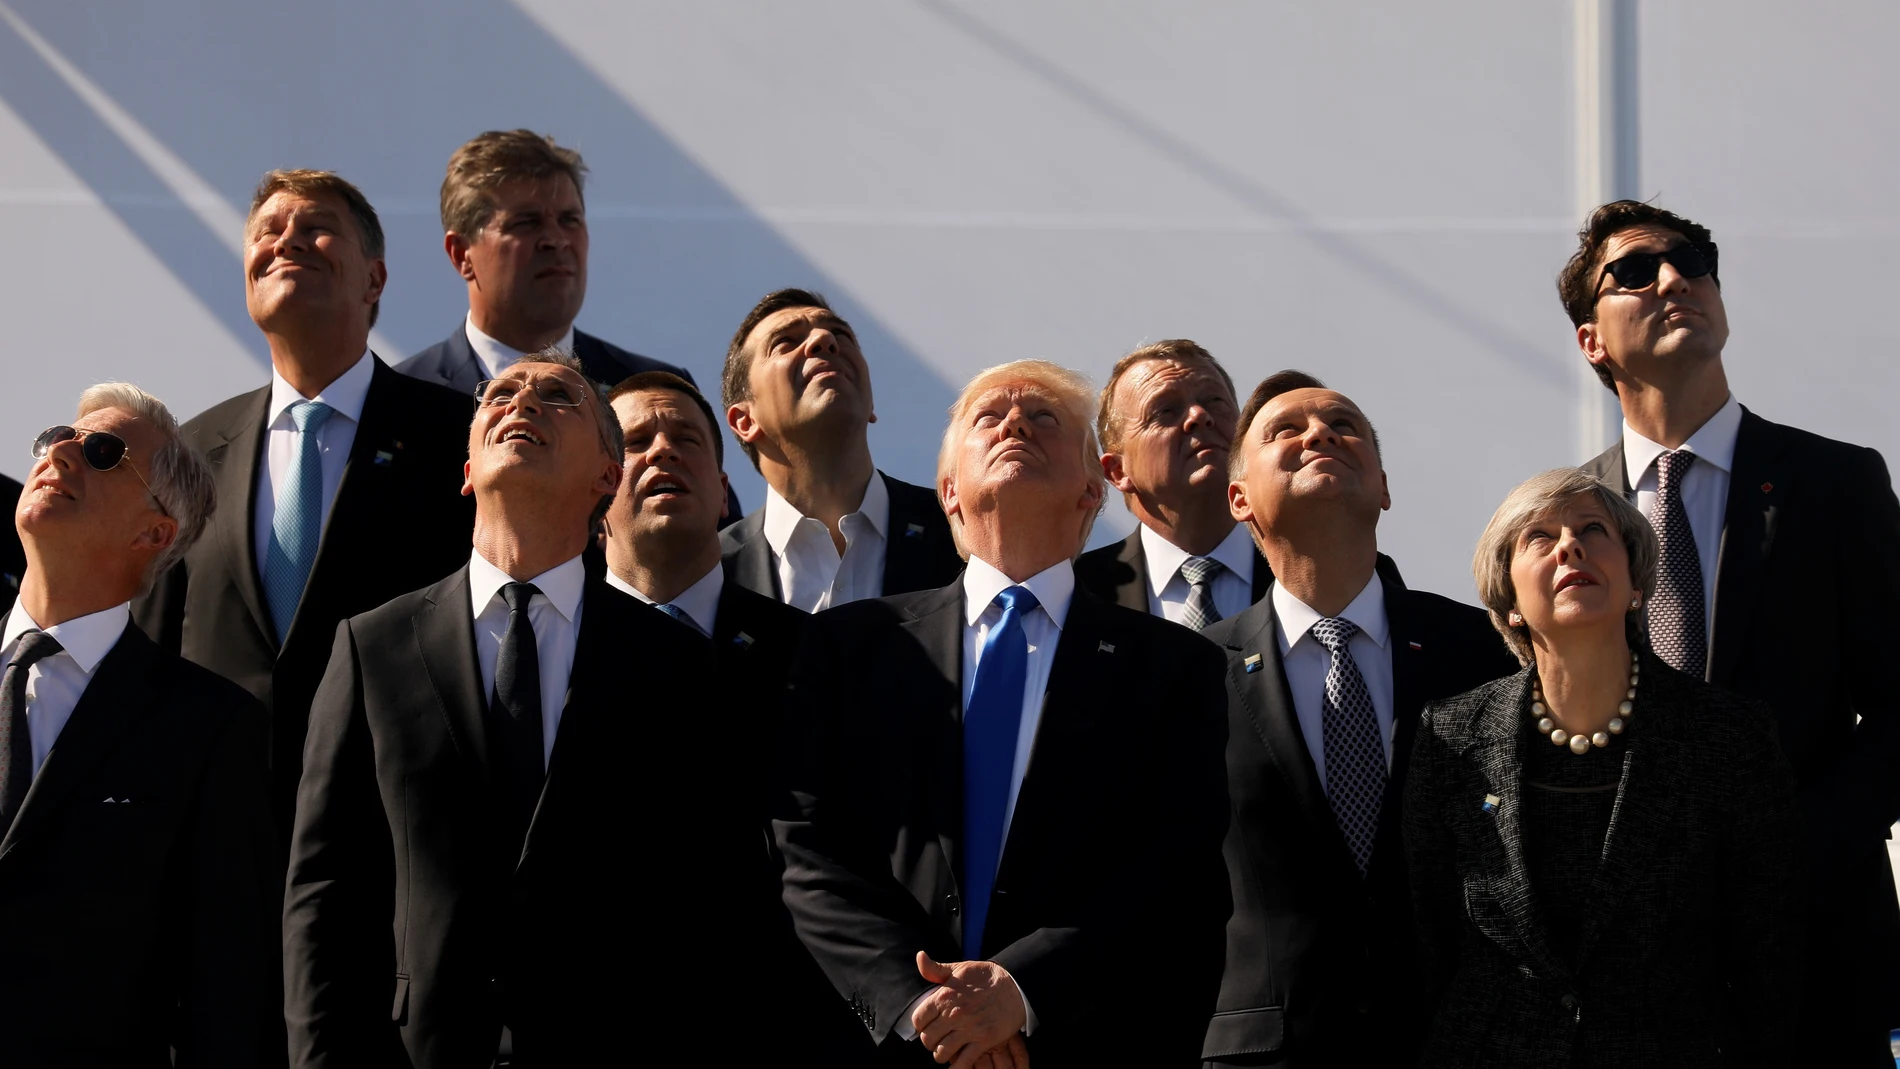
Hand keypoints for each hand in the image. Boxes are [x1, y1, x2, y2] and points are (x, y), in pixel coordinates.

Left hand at [912, 951, 1026, 1068]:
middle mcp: (953, 1014)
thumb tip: (919, 956)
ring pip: (941, 1053)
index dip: (920, 1025)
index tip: (926, 1026)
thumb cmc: (985, 977)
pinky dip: (956, 1067)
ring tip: (946, 1050)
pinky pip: (963, 1063)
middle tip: (936, 1039)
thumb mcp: (959, 968)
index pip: (918, 1020)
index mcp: (944, 997)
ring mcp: (969, 1029)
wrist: (1015, 985)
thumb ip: (935, 969)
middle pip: (927, 1040)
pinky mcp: (984, 1041)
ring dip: (941, 1054)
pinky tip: (956, 1063)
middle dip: (929, 1042)